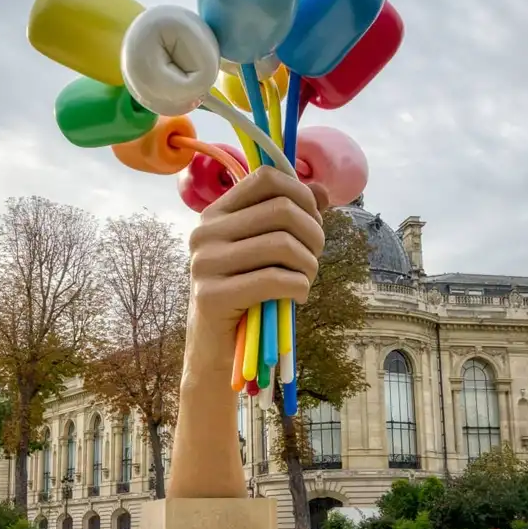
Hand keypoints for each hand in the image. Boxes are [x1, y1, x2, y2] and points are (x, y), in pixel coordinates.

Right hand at [187, 166, 327, 365]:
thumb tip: (322, 189)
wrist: (216, 350)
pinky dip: (299, 287)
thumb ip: (292, 217)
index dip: (302, 195)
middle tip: (314, 258)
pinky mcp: (212, 296)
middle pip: (282, 210)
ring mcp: (205, 263)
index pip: (266, 178)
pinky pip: (274, 280)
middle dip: (314, 234)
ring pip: (282, 244)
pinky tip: (299, 297)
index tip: (312, 221)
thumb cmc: (247, 296)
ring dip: (309, 265)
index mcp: (216, 213)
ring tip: (306, 279)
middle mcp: (205, 232)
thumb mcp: (267, 251)